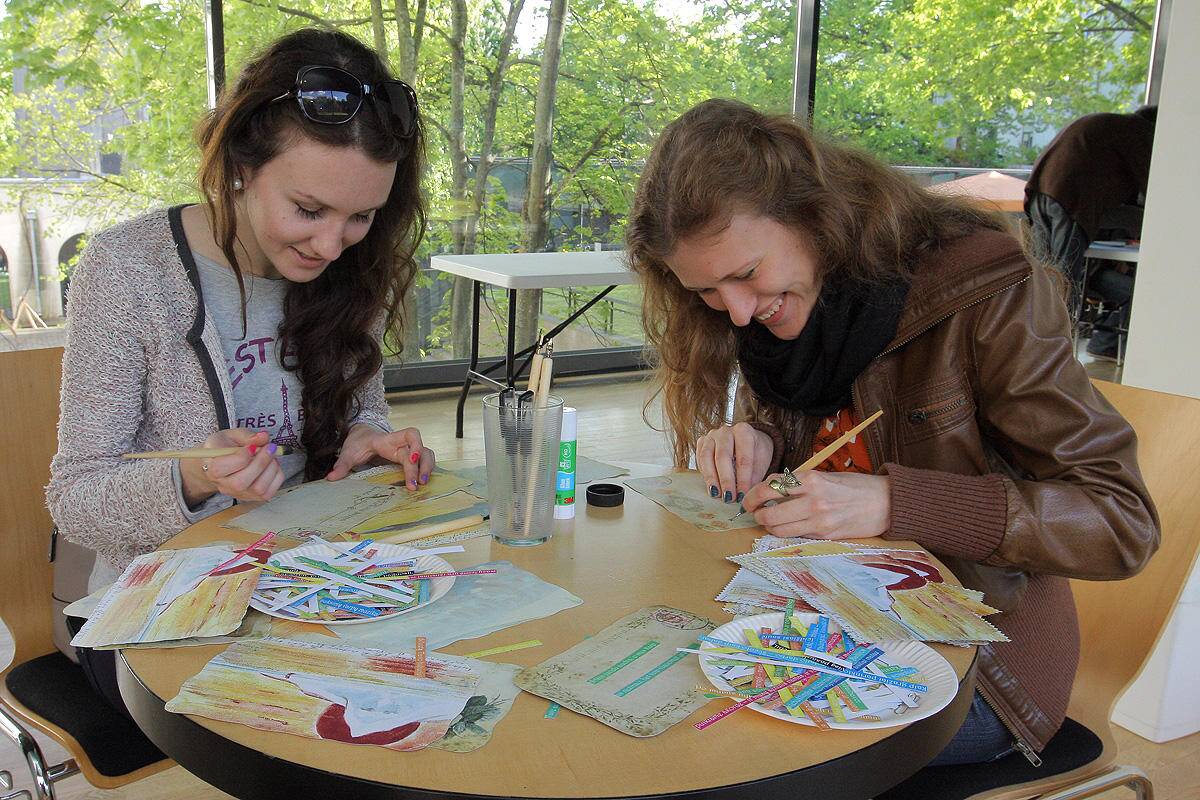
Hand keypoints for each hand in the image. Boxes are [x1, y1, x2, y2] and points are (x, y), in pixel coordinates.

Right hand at [179, 429, 284, 505]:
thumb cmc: (225, 447)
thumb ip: (247, 435)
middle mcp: (224, 485)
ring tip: (272, 455)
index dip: (241, 456)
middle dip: (260, 462)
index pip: (221, 468)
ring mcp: (239, 494)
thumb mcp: (231, 435)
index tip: (251, 446)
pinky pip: (269, 492)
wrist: (222, 462)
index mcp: (211, 468)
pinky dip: (276, 476)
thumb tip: (263, 437)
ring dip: (271, 469)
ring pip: (258, 489)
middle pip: (241, 482)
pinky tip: (273, 465)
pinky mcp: (253, 497)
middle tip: (269, 447)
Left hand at [325, 424, 435, 489]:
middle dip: (421, 466)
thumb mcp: (349, 452)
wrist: (362, 435)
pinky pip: (424, 462)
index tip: (411, 460)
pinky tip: (423, 483)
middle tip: (418, 484)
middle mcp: (402, 444)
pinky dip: (426, 471)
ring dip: (428, 468)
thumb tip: (331, 478)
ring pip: (427, 455)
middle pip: (421, 450)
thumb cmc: (358, 442)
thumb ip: (342, 464)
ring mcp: (408, 451)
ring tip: (423, 484)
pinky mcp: (409, 459)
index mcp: (389, 440)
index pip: (410, 435)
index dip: (415, 446)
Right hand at [695, 422, 773, 504]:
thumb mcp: (761, 462)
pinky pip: (699, 459)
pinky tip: (711, 485)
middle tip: (729, 497)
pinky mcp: (702, 442)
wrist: (748, 441)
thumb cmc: (755, 452)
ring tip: (717, 494)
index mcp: (744, 431)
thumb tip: (745, 496)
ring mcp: (711, 435)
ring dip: (711, 478)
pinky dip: (704, 473)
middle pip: (723, 456)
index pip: (743, 458)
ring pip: (707, 457)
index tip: (743, 495)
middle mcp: (725, 430)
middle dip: (726, 480)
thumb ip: (754, 477)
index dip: (743, 479)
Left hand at [741, 470, 891, 539]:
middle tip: (756, 513)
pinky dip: (787, 532)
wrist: (885, 503)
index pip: (770, 488)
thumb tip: (771, 489)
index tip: (748, 499)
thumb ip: (798, 482)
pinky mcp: (825, 536)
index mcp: (811, 480)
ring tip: (771, 521)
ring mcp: (819, 521)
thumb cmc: (855, 486)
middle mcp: (813, 501)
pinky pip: (796, 536)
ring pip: (779, 530)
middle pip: (770, 514)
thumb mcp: (824, 476)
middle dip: (757, 515)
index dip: (753, 495)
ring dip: (769, 527)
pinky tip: (789, 526)